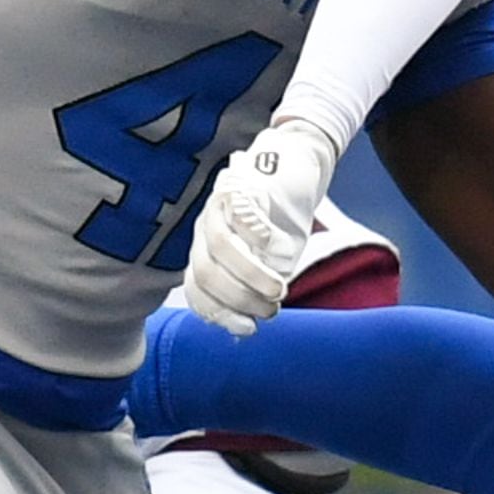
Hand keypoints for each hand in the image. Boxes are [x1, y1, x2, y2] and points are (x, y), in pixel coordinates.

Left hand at [183, 113, 342, 330]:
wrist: (296, 163)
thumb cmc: (284, 216)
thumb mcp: (272, 260)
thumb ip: (257, 288)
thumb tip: (244, 330)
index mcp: (207, 250)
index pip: (197, 289)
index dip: (218, 314)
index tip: (249, 329)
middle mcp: (206, 229)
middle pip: (205, 272)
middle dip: (237, 299)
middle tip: (271, 308)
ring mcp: (220, 206)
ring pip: (221, 246)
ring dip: (250, 275)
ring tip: (279, 289)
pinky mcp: (242, 186)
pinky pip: (241, 214)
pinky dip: (260, 236)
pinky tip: (280, 246)